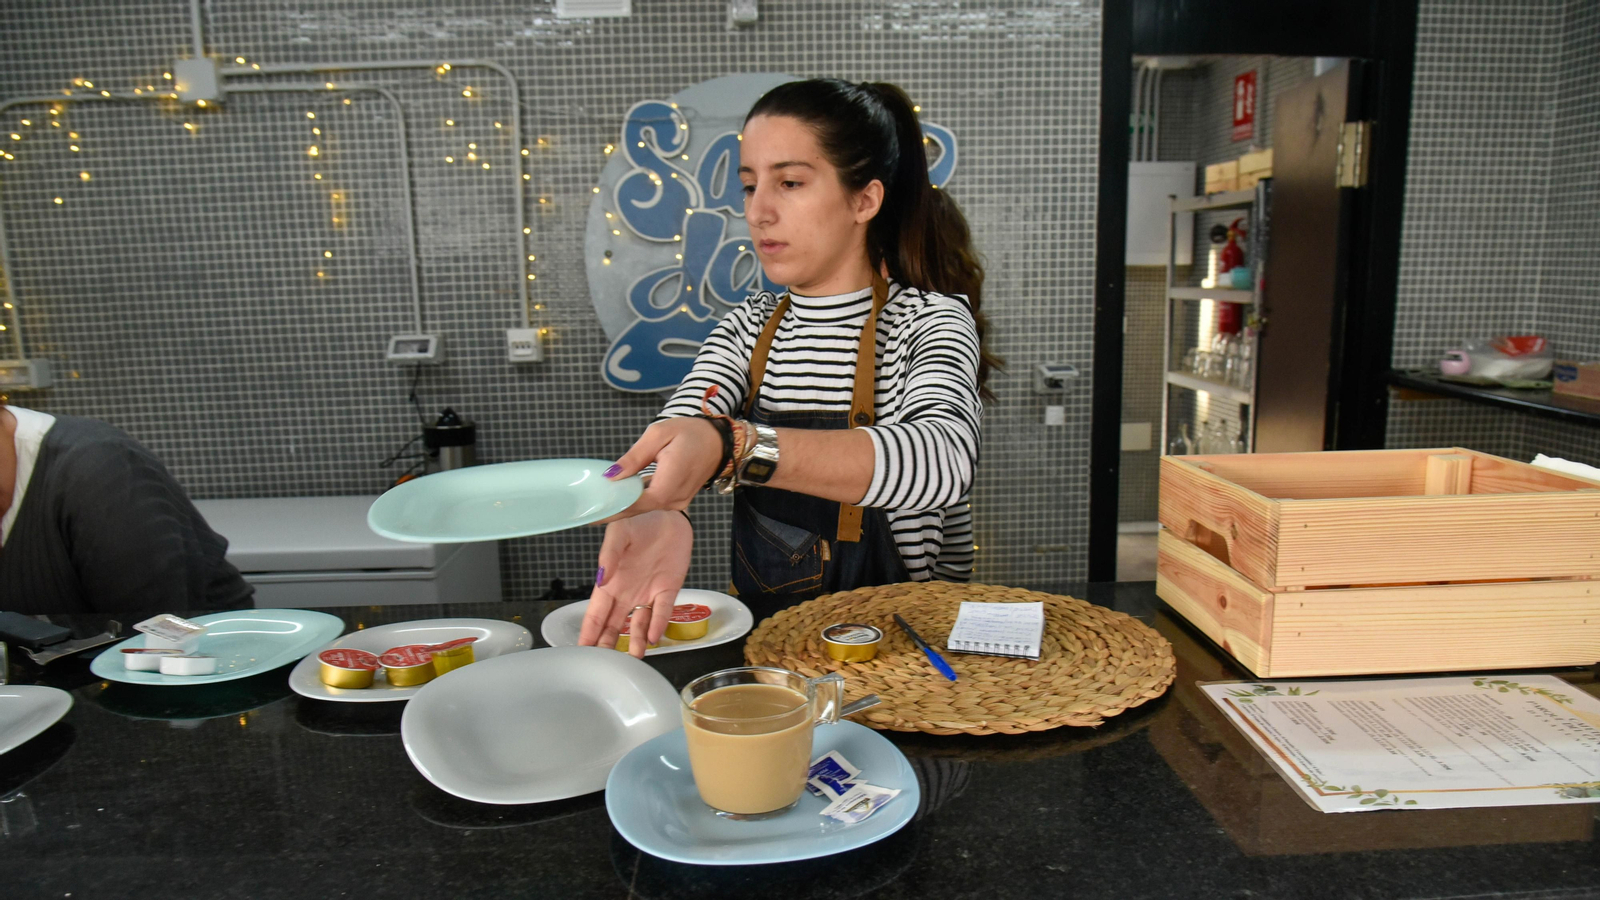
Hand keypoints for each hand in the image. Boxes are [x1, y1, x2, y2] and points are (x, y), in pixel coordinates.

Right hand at [578, 510, 692, 657]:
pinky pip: (662, 611)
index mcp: (611, 582)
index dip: (588, 632)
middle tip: (604, 666)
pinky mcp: (668, 589)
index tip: (581, 651)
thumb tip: (602, 578)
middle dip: (607, 645)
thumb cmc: (640, 522)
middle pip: (614, 625)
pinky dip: (657, 624)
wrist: (670, 515)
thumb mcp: (619, 532)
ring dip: (634, 641)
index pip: (596, 613)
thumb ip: (610, 554)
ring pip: (638, 624)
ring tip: (634, 658)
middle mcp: (627, 592)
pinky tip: (652, 637)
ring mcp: (648, 593)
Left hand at [604, 417, 723, 514]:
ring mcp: (677, 502)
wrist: (718, 441)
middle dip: (612, 511)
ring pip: (644, 508)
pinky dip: (633, 502)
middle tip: (586, 512)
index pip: (637, 502)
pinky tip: (617, 498)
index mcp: (671, 482)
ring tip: (596, 505)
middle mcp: (675, 498)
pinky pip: (651, 503)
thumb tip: (611, 475)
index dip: (614, 507)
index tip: (592, 511)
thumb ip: (634, 457)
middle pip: (638, 509)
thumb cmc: (690, 432)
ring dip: (621, 507)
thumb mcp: (658, 434)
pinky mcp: (676, 500)